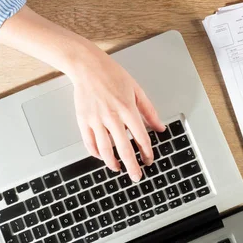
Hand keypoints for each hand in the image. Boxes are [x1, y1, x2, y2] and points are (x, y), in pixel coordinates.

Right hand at [69, 42, 164, 182]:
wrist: (87, 66)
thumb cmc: (112, 75)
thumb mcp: (137, 90)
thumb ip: (149, 111)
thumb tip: (160, 127)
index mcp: (127, 108)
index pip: (140, 137)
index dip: (147, 152)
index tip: (149, 159)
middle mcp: (112, 116)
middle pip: (124, 148)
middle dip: (132, 166)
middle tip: (137, 176)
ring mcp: (95, 119)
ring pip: (105, 149)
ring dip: (113, 163)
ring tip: (118, 169)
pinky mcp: (83, 120)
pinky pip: (89, 142)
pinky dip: (96, 153)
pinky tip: (102, 156)